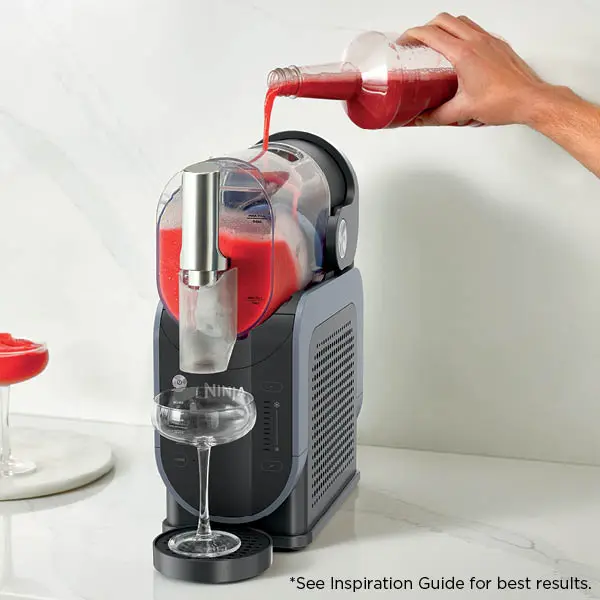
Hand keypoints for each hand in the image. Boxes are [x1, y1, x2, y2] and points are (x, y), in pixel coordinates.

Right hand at [403, 13, 551, 125]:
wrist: (530, 100)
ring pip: (461, 20)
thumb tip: (423, 118)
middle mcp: (477, 42)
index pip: (431, 34)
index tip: (404, 41)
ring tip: (437, 41)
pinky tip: (460, 49)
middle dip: (426, 26)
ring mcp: (489, 40)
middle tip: (417, 40)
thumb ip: (438, 115)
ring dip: (445, 26)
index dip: (413, 35)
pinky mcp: (498, 45)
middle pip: (444, 20)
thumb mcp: (463, 111)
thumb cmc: (504, 101)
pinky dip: (462, 32)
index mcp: (464, 54)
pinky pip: (476, 29)